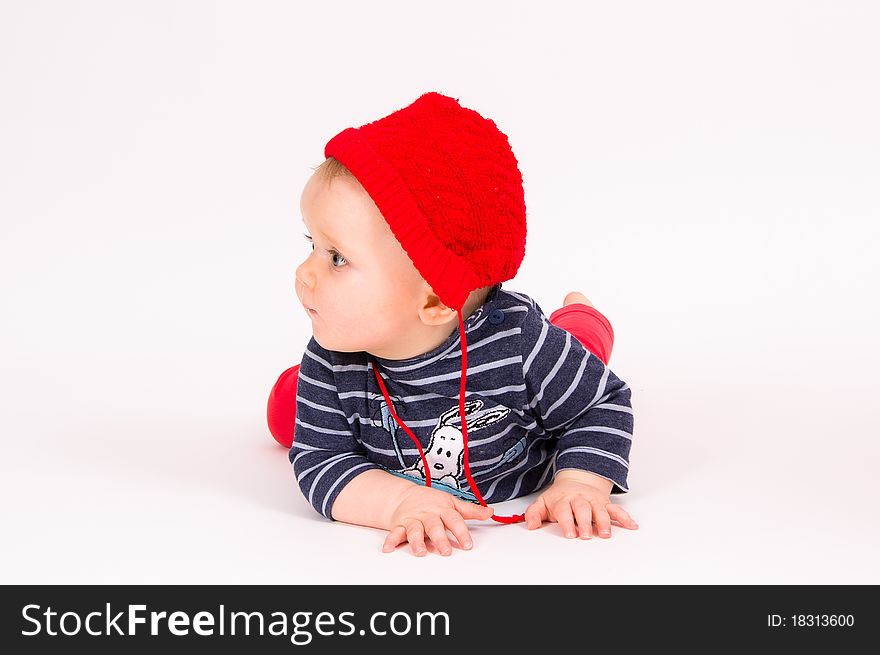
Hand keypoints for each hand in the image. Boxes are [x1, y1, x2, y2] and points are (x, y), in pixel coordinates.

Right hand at [382, 486, 493, 556]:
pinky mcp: (400, 525)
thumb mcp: (451, 502)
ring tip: (420, 552)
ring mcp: (413, 520)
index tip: (468, 545)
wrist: (405, 495)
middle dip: (439, 539)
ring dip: (416, 541)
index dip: (461, 532)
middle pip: (434, 526)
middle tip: (445, 551)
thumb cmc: (431, 501)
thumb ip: (470, 510)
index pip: (454, 520)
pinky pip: (394, 532)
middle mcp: (428, 515)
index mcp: (442, 509)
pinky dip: (391, 540)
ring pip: (414, 530)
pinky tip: (388, 549)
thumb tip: (490, 512)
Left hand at [524, 470, 638, 538]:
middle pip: (583, 510)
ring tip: (605, 534)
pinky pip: (616, 509)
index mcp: (563, 500)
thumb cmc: (559, 497)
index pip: (565, 510)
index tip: (569, 534)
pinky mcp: (605, 503)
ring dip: (604, 522)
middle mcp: (579, 499)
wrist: (576, 480)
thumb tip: (530, 525)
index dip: (567, 522)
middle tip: (586, 535)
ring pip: (600, 510)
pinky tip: (631, 525)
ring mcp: (593, 500)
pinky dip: (624, 517)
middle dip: (585, 522)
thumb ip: (534, 514)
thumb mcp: (543, 502)